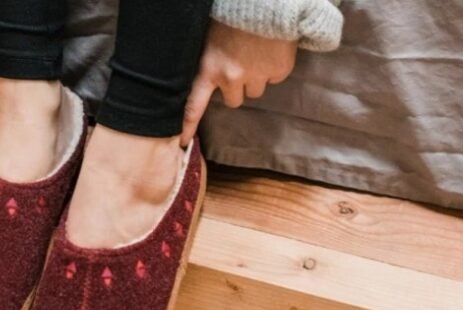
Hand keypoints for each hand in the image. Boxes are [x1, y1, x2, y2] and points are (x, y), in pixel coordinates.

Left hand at [181, 22, 297, 145]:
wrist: (265, 2)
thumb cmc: (232, 15)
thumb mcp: (208, 38)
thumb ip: (207, 62)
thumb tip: (204, 77)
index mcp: (209, 69)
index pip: (193, 105)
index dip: (188, 126)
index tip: (184, 143)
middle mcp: (231, 78)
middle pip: (234, 101)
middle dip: (237, 88)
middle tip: (240, 67)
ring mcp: (257, 76)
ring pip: (255, 91)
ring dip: (256, 78)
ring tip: (256, 55)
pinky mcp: (278, 71)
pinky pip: (275, 78)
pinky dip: (274, 68)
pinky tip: (270, 50)